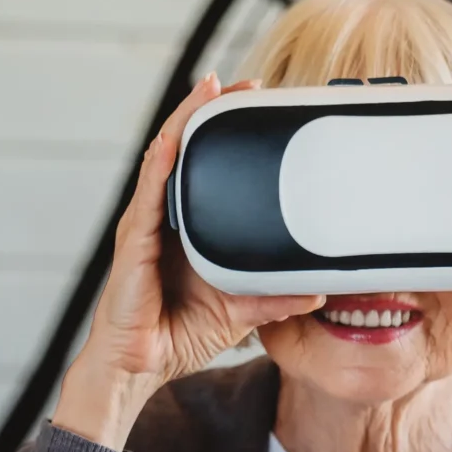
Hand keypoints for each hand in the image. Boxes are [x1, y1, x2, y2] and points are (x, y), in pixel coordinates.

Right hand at [51, 74, 324, 449]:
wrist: (140, 368)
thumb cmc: (175, 336)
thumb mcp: (238, 314)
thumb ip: (273, 298)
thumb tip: (316, 290)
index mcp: (187, 230)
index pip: (205, 169)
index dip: (226, 134)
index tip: (258, 106)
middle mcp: (163, 220)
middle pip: (184, 151)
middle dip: (208, 112)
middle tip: (245, 83)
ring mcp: (145, 227)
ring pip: (164, 160)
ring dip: (185, 121)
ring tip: (209, 89)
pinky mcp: (134, 243)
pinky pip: (147, 196)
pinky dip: (160, 164)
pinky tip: (173, 140)